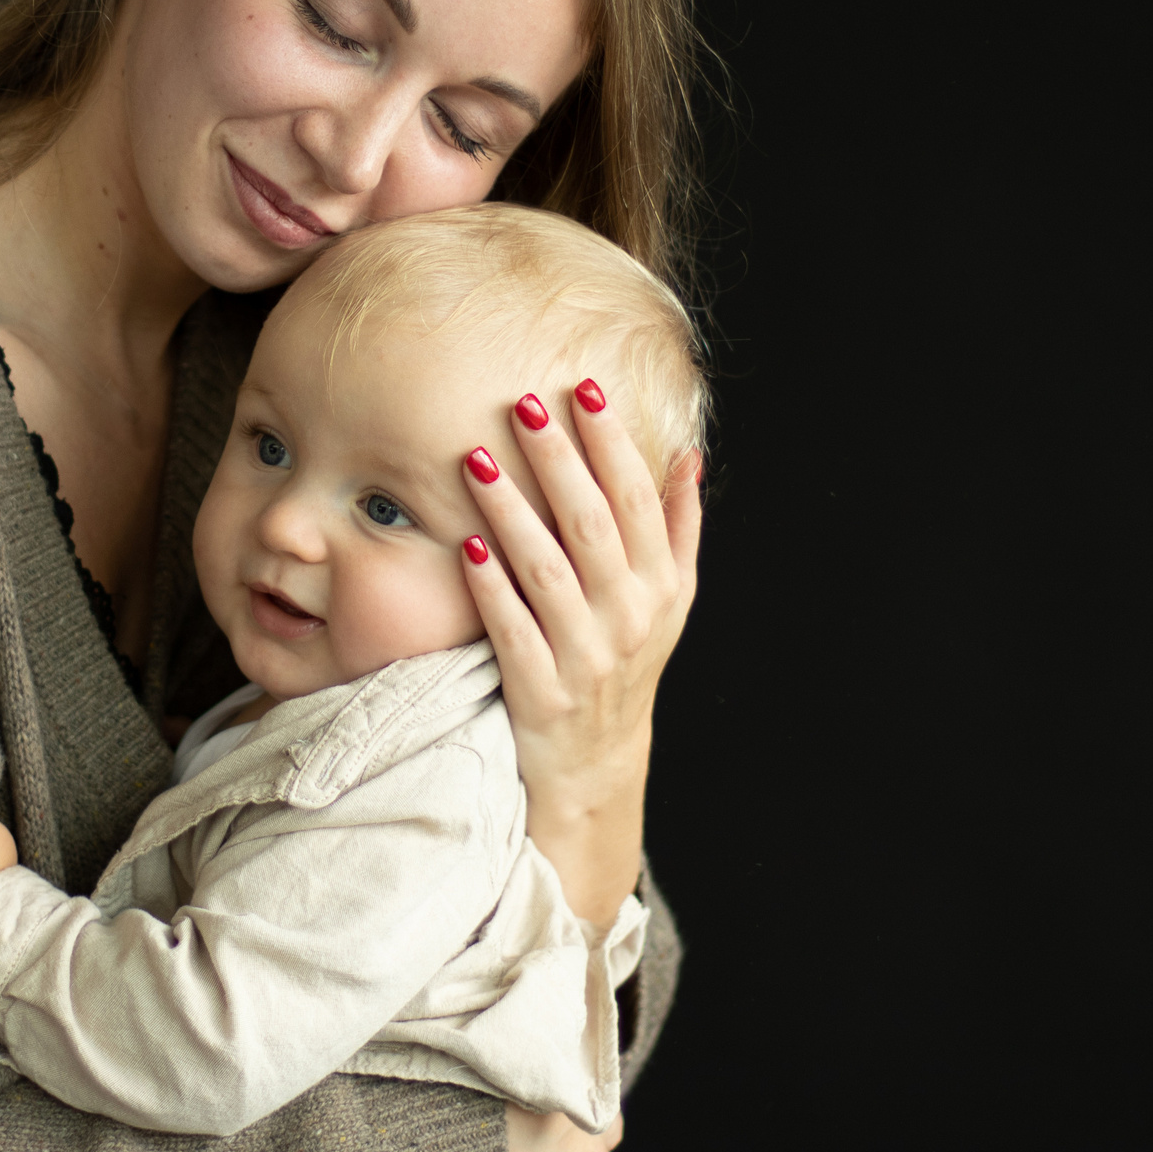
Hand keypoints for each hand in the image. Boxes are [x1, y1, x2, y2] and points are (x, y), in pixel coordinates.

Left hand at [460, 378, 702, 923]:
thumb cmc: (627, 662)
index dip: (611, 443)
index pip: (636, 501)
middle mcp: (628, 619)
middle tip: (524, 405)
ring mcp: (584, 656)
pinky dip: (491, 589)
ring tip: (476, 461)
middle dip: (559, 462)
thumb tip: (687, 455)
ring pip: (547, 572)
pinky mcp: (539, 690)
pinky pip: (512, 631)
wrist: (596, 764)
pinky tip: (465, 546)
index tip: (583, 388)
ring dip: (511, 513)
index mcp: (660, 587)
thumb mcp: (670, 601)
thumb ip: (677, 528)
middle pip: (592, 526)